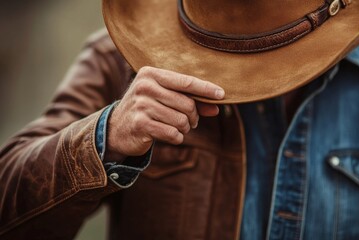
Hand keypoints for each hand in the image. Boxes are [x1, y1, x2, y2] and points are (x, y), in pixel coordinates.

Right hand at [106, 66, 223, 160]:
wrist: (116, 128)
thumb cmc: (147, 110)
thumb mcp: (166, 99)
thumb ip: (191, 101)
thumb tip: (217, 108)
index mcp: (151, 74)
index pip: (186, 81)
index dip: (206, 89)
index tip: (222, 94)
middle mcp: (145, 86)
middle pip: (186, 103)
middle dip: (194, 116)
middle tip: (191, 122)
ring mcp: (141, 105)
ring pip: (181, 120)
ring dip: (184, 128)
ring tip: (179, 128)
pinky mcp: (140, 124)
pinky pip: (172, 133)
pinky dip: (176, 137)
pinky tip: (170, 136)